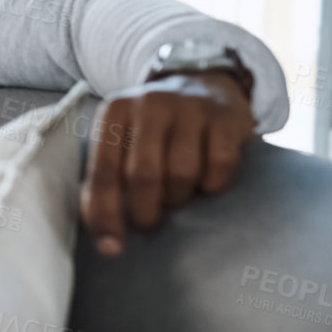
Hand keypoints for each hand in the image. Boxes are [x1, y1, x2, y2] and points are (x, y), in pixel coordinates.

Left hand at [81, 70, 255, 256]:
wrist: (203, 85)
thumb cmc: (153, 130)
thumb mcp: (121, 144)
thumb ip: (105, 184)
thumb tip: (108, 242)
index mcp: (115, 111)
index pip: (105, 171)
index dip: (106, 213)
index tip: (112, 246)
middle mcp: (150, 103)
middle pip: (144, 174)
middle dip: (145, 211)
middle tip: (148, 222)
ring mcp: (191, 107)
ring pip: (182, 173)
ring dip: (178, 198)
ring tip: (175, 196)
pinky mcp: (226, 118)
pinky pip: (219, 166)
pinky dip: (212, 186)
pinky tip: (205, 183)